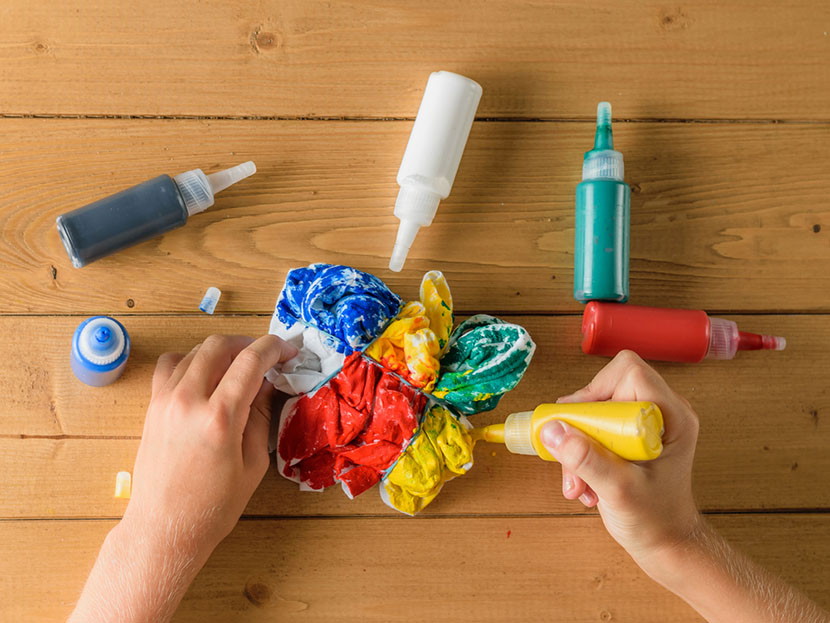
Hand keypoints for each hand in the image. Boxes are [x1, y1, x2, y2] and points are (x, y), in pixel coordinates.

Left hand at [123, 334, 296, 563]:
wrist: (164, 529)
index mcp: (220, 418)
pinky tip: (206, 377)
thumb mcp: (253, 463)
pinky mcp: (152, 407)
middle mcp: (188, 401)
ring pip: (195, 351)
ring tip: (239, 367)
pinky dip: (191, 361)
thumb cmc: (213, 506)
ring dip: (222, 352)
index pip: (250, 361)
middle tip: (267, 357)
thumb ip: (261, 416)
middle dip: (249, 344)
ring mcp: (165, 401)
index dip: (274, 348)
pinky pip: (171, 366)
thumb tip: (268, 384)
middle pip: (219, 345)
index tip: (288, 350)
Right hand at [540, 350, 700, 573]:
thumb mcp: (619, 491)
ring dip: (577, 445)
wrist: (667, 544)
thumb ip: (586, 459)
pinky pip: (595, 427)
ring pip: (596, 410)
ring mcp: (645, 424)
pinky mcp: (631, 435)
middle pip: (607, 389)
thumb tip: (553, 430)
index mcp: (672, 416)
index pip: (630, 372)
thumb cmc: (656, 520)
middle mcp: (661, 412)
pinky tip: (585, 483)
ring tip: (577, 482)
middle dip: (582, 424)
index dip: (598, 389)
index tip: (580, 421)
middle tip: (569, 453)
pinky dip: (582, 453)